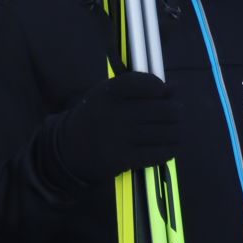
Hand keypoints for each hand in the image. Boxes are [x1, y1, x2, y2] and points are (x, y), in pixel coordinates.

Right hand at [47, 71, 178, 185]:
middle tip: (176, 114)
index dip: (161, 88)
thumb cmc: (95, 118)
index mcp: (109, 93)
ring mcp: (120, 137)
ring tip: (174, 131)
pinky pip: (160, 153)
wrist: (66, 150)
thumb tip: (176, 88)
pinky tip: (168, 147)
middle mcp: (116, 113)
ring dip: (176, 132)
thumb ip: (140, 89)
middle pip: (164, 110)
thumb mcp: (108, 96)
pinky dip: (170, 150)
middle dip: (176, 111)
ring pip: (167, 133)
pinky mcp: (124, 159)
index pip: (147, 83)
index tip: (163, 94)